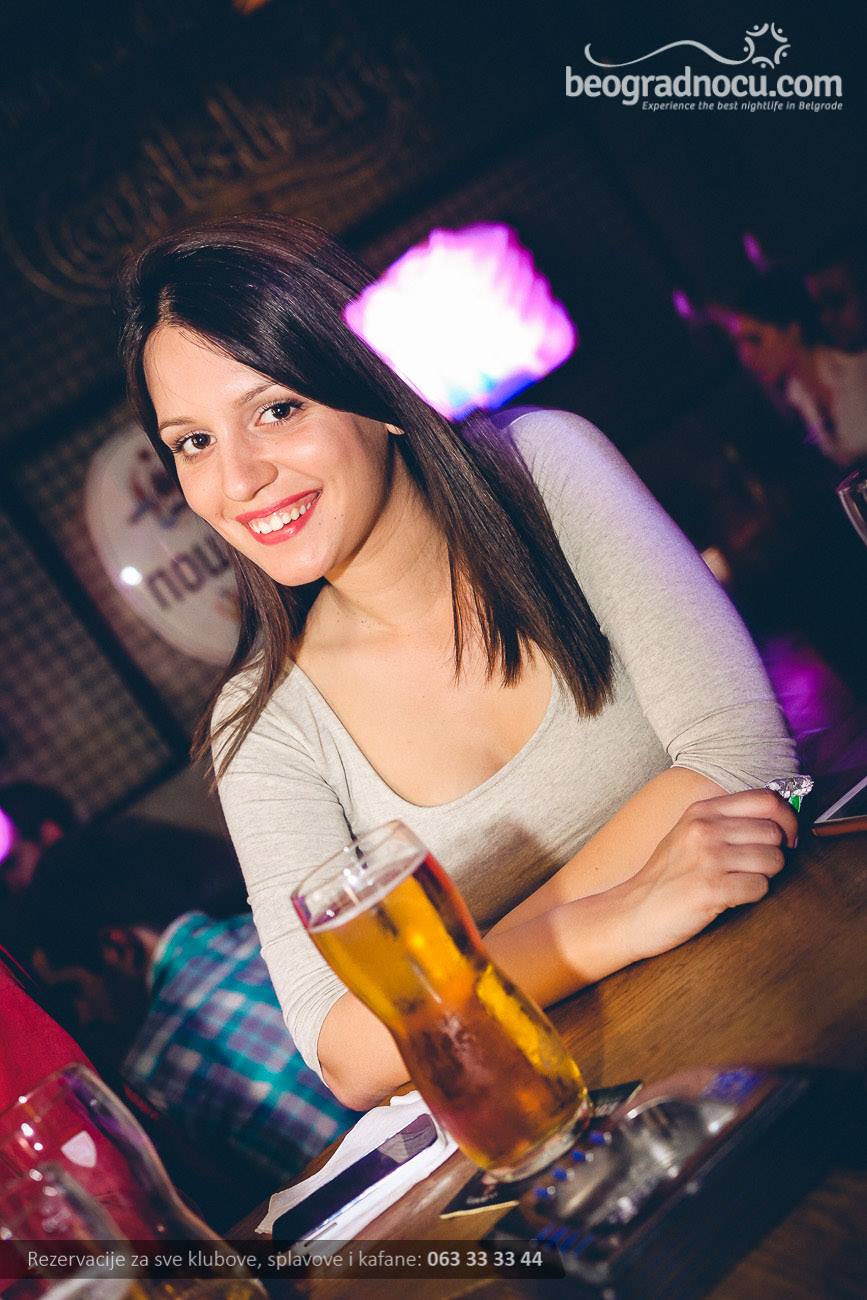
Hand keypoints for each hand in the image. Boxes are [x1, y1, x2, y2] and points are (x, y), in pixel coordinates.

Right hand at [615, 789, 797, 962]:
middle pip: (774, 832)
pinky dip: (753, 896)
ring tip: (742, 883)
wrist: (632, 913)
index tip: (786, 839)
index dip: (788, 819)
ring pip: (773, 860)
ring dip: (766, 876)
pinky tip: (732, 898)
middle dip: (776, 854)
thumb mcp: (689, 834)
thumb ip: (726, 822)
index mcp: (701, 811)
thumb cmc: (668, 877)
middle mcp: (704, 829)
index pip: (766, 799)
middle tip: (759, 868)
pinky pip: (760, 887)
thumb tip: (781, 821)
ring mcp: (706, 858)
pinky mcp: (710, 889)